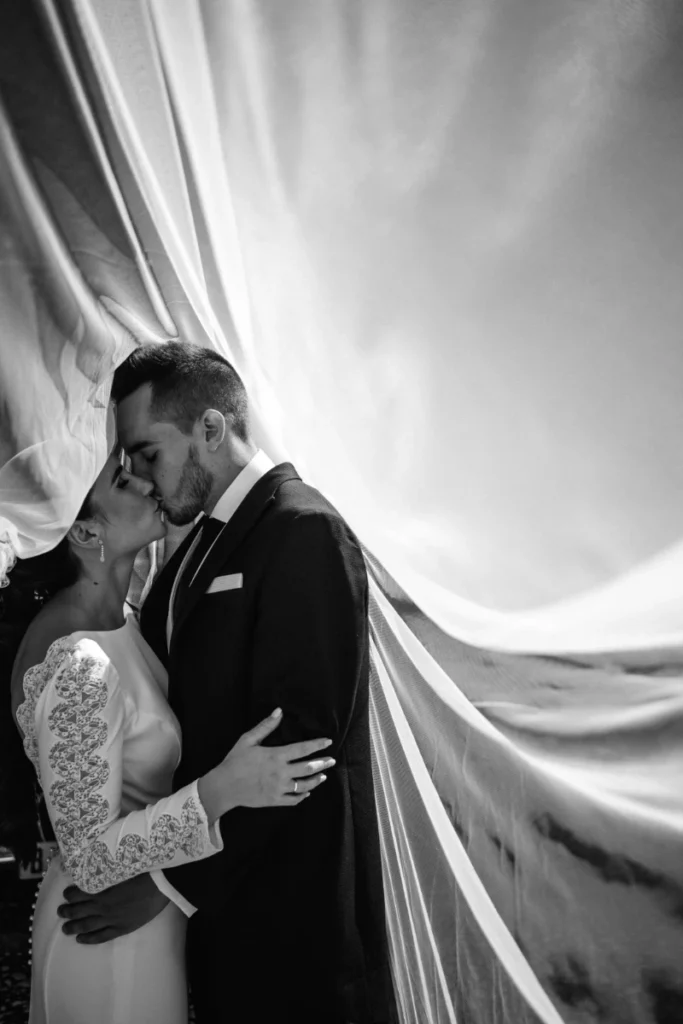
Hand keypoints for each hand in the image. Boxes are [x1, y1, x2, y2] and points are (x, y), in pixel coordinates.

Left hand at [57, 873, 168, 943]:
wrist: (162, 884)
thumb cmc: (144, 870)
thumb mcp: (121, 866)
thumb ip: (105, 871)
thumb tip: (94, 868)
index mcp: (101, 889)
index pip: (78, 893)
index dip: (70, 895)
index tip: (65, 894)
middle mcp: (102, 905)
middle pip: (79, 910)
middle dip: (67, 911)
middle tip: (60, 911)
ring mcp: (111, 919)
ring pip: (87, 925)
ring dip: (74, 927)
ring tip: (65, 928)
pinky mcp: (122, 928)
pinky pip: (101, 936)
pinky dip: (89, 939)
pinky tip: (81, 939)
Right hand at [207, 708, 335, 814]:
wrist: (224, 787)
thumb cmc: (235, 761)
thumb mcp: (247, 740)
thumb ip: (265, 726)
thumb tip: (279, 711)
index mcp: (276, 756)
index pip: (302, 749)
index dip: (317, 745)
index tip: (328, 742)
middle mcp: (281, 772)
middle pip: (308, 768)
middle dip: (322, 763)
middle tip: (331, 761)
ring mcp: (279, 788)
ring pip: (304, 786)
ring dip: (316, 780)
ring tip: (323, 776)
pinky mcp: (275, 800)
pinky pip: (294, 800)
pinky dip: (303, 796)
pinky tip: (307, 792)